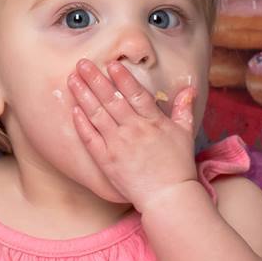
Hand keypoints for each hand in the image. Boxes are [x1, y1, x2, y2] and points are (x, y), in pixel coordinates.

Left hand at [69, 59, 200, 211]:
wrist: (167, 196)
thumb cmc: (177, 165)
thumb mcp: (184, 134)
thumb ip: (183, 109)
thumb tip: (189, 89)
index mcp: (153, 122)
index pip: (135, 94)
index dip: (122, 78)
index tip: (111, 64)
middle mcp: (134, 130)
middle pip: (111, 100)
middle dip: (95, 79)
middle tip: (82, 64)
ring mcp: (118, 144)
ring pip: (97, 114)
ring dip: (83, 95)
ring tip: (72, 79)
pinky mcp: (106, 159)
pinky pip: (90, 137)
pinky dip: (81, 122)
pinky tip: (73, 109)